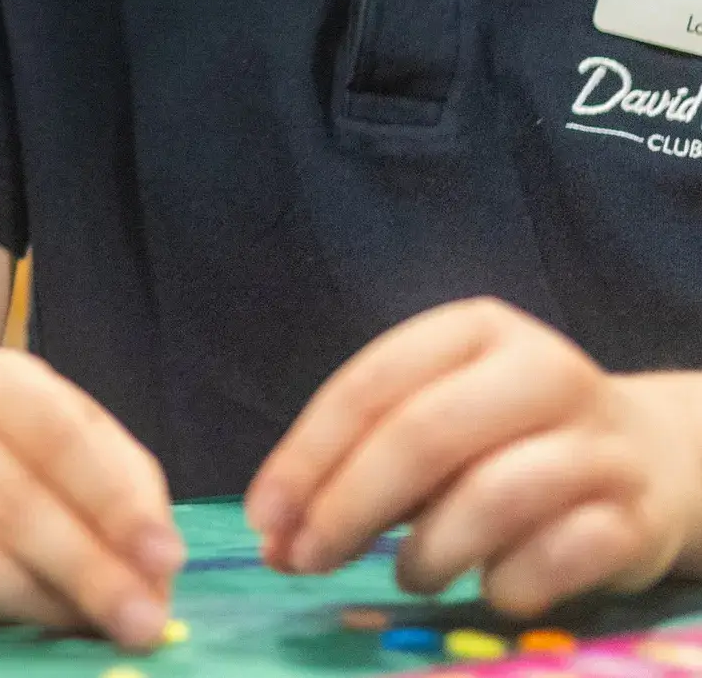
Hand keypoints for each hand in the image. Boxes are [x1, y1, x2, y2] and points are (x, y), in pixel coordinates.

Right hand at [0, 347, 182, 651]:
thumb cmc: (27, 445)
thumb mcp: (88, 440)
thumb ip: (130, 493)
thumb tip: (155, 570)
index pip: (55, 436)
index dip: (113, 502)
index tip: (165, 558)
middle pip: (7, 502)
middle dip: (85, 570)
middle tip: (141, 622)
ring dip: (36, 602)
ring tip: (89, 627)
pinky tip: (27, 623)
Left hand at [247, 298, 701, 616]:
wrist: (651, 459)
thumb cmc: (507, 437)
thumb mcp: (434, 417)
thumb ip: (357, 462)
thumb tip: (276, 536)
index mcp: (476, 330)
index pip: (369, 385)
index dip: (306, 457)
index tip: (264, 519)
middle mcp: (543, 370)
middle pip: (422, 436)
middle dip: (347, 506)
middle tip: (305, 559)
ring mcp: (599, 443)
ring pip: (492, 497)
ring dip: (428, 552)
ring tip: (408, 575)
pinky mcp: (638, 517)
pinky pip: (557, 557)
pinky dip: (507, 582)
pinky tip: (491, 585)